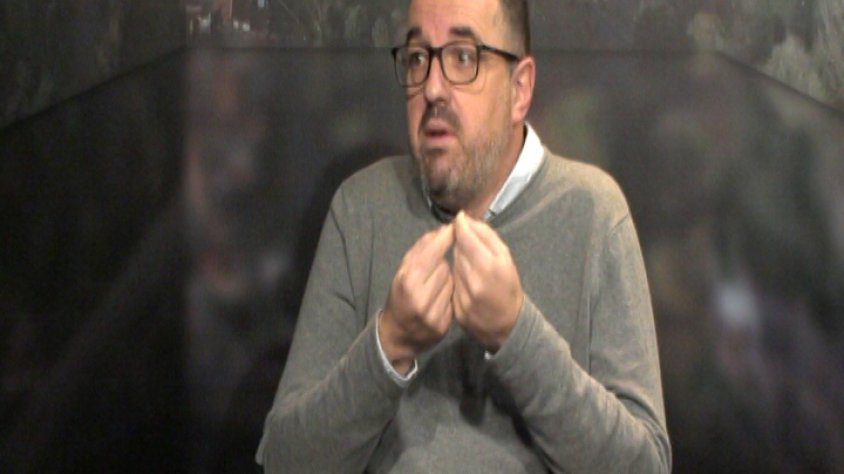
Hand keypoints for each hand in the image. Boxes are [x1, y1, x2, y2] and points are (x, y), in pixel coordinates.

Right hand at [379, 224, 454, 373]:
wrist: (397, 335)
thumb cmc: (400, 298)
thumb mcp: (401, 273)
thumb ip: (419, 252)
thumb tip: (441, 230)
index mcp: (407, 280)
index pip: (432, 252)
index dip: (445, 238)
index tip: (454, 227)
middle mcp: (420, 296)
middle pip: (444, 266)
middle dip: (440, 264)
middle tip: (431, 272)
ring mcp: (433, 312)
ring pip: (452, 282)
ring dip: (447, 280)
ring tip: (434, 287)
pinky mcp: (443, 324)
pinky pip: (454, 299)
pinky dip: (450, 296)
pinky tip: (440, 300)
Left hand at [452, 211, 523, 351]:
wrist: (507, 325)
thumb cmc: (509, 287)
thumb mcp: (506, 259)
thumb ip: (487, 237)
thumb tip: (467, 220)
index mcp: (490, 266)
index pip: (465, 238)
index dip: (460, 225)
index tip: (459, 219)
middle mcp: (475, 281)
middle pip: (458, 251)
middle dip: (462, 244)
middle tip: (470, 245)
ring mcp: (464, 296)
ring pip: (453, 266)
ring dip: (458, 261)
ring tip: (472, 265)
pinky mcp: (456, 307)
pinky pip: (451, 284)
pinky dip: (456, 278)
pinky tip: (467, 281)